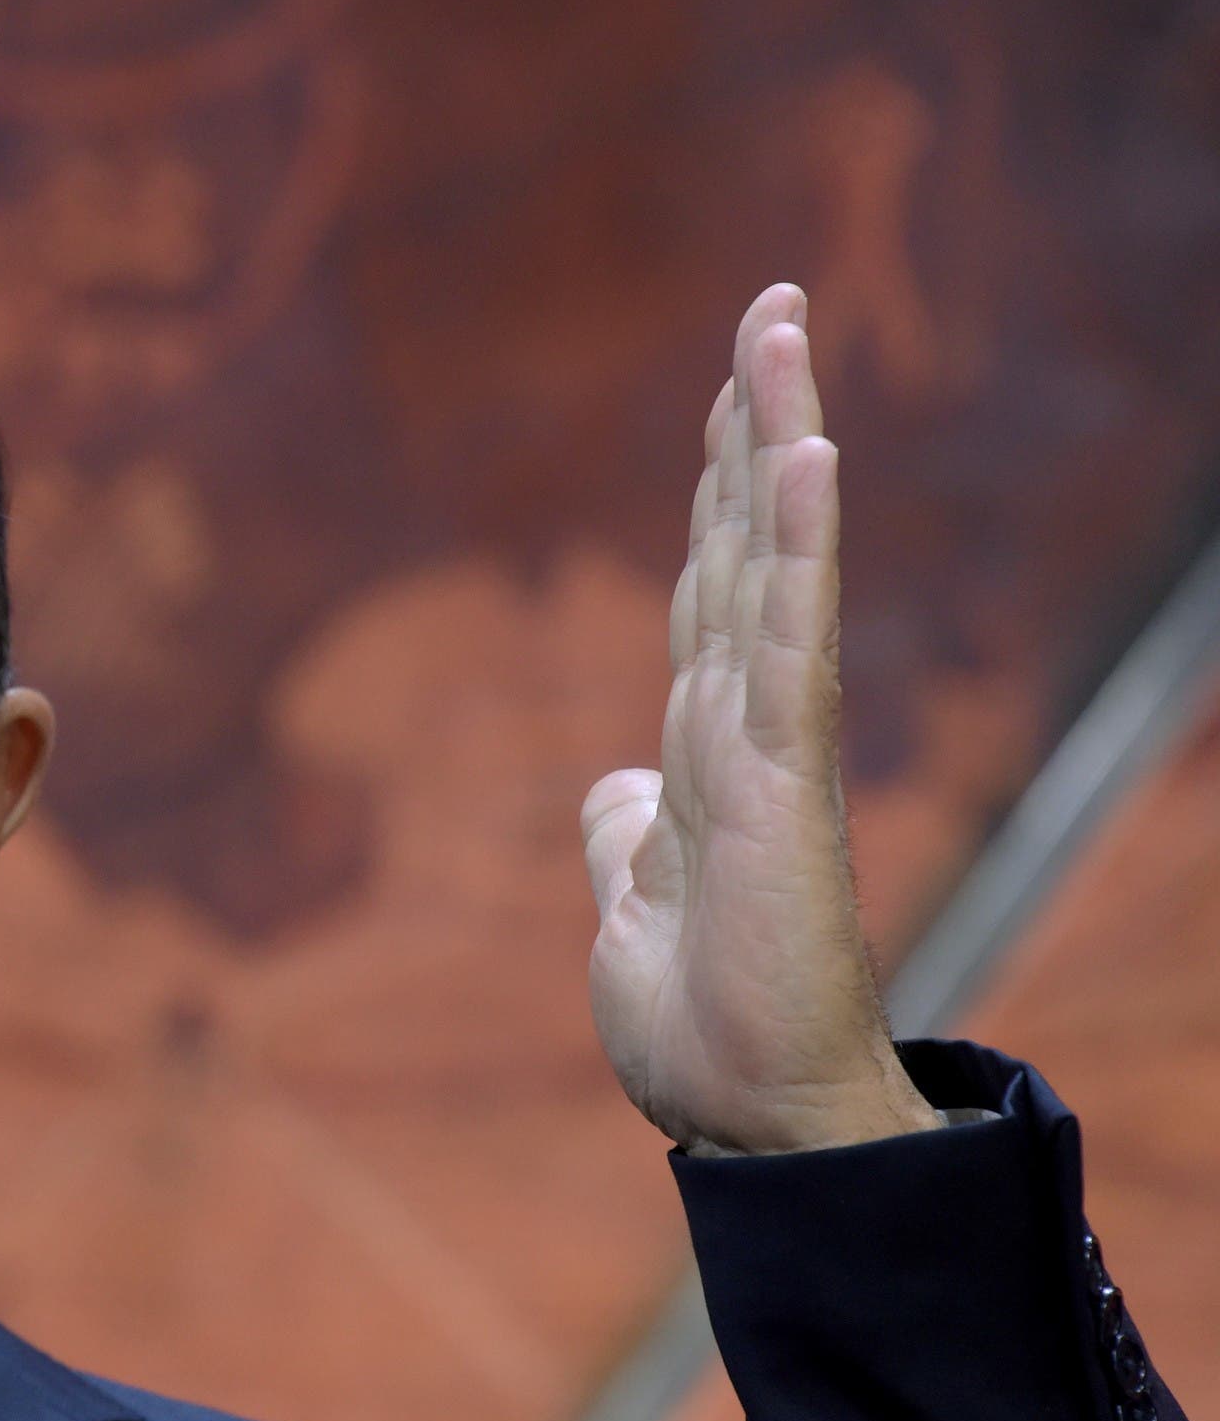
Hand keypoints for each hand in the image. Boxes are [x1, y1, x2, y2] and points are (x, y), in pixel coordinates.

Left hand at [582, 284, 942, 1155]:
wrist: (743, 1114)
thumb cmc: (703, 1023)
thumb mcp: (633, 907)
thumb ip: (628, 833)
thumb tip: (614, 785)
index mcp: (703, 742)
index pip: (709, 585)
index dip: (717, 490)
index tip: (730, 393)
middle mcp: (741, 720)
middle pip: (745, 543)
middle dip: (752, 423)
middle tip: (771, 307)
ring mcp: (767, 742)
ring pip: (771, 564)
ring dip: (776, 444)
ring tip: (781, 332)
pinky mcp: (781, 781)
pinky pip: (788, 642)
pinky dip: (798, 550)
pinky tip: (807, 458)